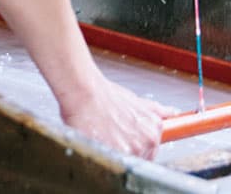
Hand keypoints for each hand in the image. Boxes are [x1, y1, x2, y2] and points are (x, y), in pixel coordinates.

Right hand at [58, 74, 172, 159]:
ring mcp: (132, 149)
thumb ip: (156, 110)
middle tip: (110, 136)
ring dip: (114, 154)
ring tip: (102, 136)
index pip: (151, 151)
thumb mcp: (135, 100)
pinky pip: (113, 163)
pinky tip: (97, 141)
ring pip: (126, 162)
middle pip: (139, 158)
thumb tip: (172, 112)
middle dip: (125, 150)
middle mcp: (147, 141)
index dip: (137, 147)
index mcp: (154, 130)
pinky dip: (104, 155)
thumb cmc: (104, 95)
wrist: (84, 92)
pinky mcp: (116, 155)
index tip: (128, 141)